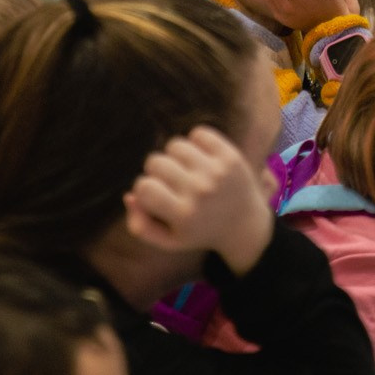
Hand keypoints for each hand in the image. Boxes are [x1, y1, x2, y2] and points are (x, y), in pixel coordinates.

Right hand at [124, 124, 277, 275]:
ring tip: (184, 168)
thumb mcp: (169, 240)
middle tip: (170, 181)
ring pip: (175, 145)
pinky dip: (195, 141)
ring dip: (175, 156)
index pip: (143, 187)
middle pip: (155, 161)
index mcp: (183, 215)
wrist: (245, 225)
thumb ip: (141, 226)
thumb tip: (129, 196)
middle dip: (157, 171)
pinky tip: (200, 157)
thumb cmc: (199, 232)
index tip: (155, 195)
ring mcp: (216, 172)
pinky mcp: (230, 156)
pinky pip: (199, 133)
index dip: (143, 188)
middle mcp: (199, 192)